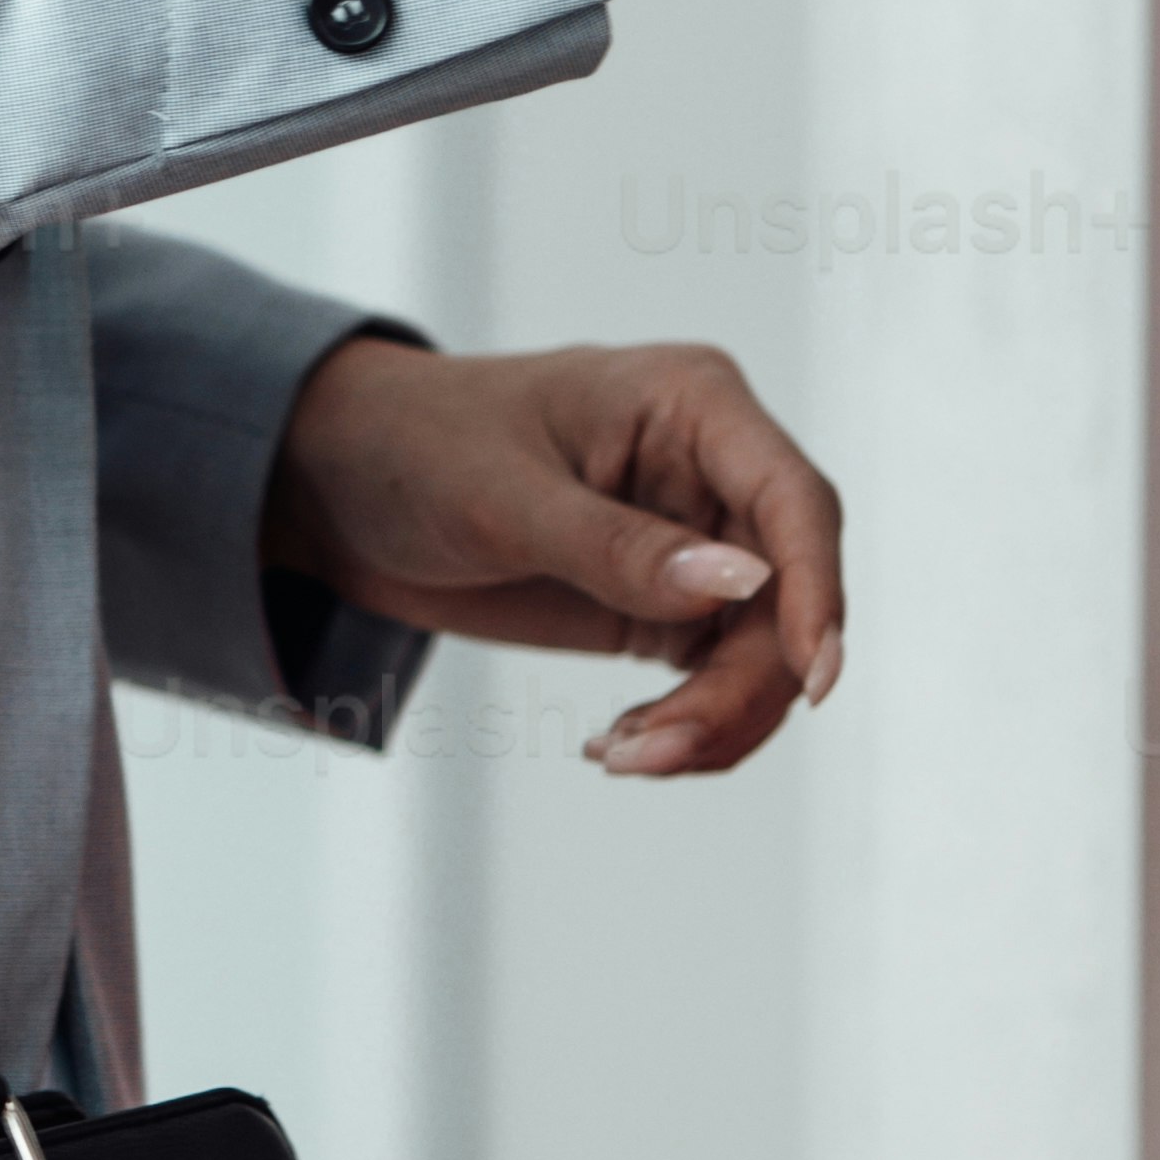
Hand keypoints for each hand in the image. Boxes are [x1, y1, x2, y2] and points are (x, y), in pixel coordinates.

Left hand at [270, 328, 842, 774]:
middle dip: (739, 688)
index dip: (817, 588)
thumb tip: (742, 583)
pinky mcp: (667, 604)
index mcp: (691, 401)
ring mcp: (697, 542)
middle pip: (787, 597)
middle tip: (652, 752)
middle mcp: (712, 469)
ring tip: (620, 758)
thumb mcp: (502, 496)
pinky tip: (615, 747)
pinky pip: (714, 680)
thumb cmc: (415, 447)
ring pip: (758, 653)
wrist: (341, 485)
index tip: (814, 679)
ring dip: (710, 721)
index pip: (793, 498)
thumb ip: (617, 546)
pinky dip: (683, 726)